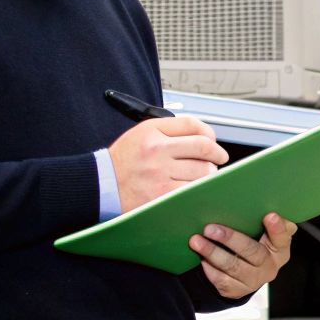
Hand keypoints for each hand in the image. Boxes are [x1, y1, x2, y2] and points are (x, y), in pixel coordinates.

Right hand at [107, 116, 228, 211]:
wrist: (100, 184)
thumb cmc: (122, 162)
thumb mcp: (140, 135)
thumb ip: (168, 132)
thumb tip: (203, 136)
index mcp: (151, 131)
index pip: (191, 124)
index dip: (209, 133)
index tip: (213, 140)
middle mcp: (156, 149)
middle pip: (203, 147)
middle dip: (216, 154)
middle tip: (219, 159)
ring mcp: (159, 173)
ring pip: (202, 171)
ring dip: (209, 173)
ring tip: (204, 175)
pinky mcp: (161, 194)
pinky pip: (193, 190)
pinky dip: (200, 189)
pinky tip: (197, 189)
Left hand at [191, 213, 296, 298]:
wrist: (246, 272)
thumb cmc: (255, 243)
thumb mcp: (265, 233)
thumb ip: (265, 219)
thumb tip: (259, 202)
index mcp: (280, 249)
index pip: (282, 238)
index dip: (277, 228)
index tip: (269, 215)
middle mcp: (269, 267)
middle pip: (252, 252)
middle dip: (230, 239)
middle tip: (210, 228)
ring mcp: (253, 281)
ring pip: (232, 266)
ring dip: (212, 252)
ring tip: (196, 240)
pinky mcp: (236, 290)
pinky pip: (221, 279)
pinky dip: (209, 267)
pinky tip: (200, 257)